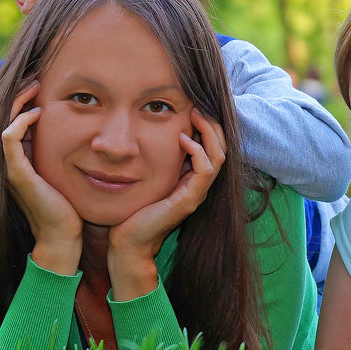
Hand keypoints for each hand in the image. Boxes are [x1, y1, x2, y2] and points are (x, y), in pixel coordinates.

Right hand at [1, 82, 81, 272]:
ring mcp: (12, 168)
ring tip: (33, 87)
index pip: (15, 121)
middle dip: (18, 96)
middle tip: (35, 79)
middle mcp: (13, 162)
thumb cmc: (72, 206)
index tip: (42, 85)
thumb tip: (89, 133)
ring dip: (17, 103)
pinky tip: (37, 114)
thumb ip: (70, 153)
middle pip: (5, 118)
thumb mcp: (70, 171)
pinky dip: (20, 123)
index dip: (24, 101)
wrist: (64, 237)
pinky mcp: (17, 174)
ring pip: (4, 124)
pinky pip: (9, 140)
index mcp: (23, 160)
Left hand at [106, 109, 226, 298]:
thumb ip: (157, 159)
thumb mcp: (149, 176)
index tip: (194, 107)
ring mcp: (197, 193)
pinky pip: (205, 171)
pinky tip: (183, 139)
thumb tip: (154, 132)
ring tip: (195, 116)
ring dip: (209, 133)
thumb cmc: (134, 209)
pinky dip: (198, 151)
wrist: (128, 242)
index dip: (209, 126)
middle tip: (197, 107)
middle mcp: (199, 186)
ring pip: (219, 156)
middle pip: (222, 148)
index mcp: (192, 179)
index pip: (213, 147)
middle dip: (213, 124)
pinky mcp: (189, 200)